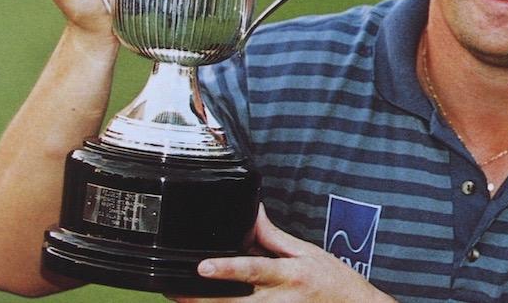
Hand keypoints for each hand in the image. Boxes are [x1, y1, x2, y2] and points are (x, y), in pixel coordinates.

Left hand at [168, 205, 393, 302]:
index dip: (226, 269)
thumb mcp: (307, 252)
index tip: (202, 267)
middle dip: (199, 299)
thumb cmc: (334, 282)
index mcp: (290, 275)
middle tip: (172, 289)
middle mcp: (279, 300)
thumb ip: (274, 236)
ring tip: (179, 297)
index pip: (254, 270)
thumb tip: (251, 213)